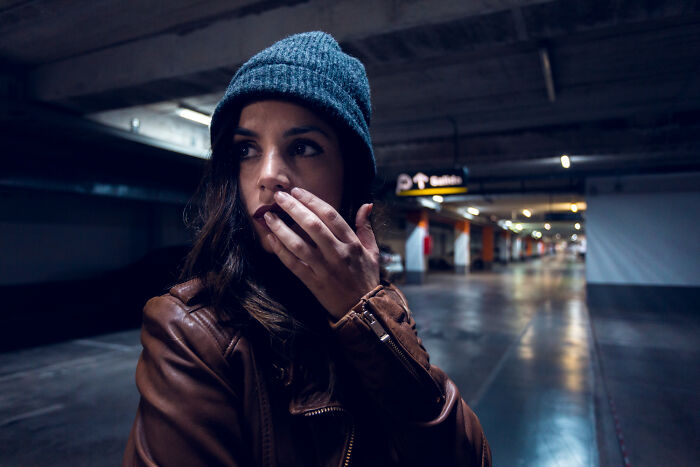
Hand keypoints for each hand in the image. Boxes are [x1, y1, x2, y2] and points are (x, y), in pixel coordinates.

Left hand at [263, 187, 379, 319]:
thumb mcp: (372, 251)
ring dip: (281, 228)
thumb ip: (366, 227)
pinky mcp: (313, 282)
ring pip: (299, 244)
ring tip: (269, 216)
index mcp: (352, 243)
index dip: (312, 201)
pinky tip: (271, 239)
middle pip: (312, 225)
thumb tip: (366, 205)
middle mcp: (338, 253)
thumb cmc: (366, 278)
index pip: (330, 215)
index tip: (297, 191)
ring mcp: (324, 268)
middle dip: (293, 208)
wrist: (363, 309)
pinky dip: (281, 251)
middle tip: (279, 197)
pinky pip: (293, 264)